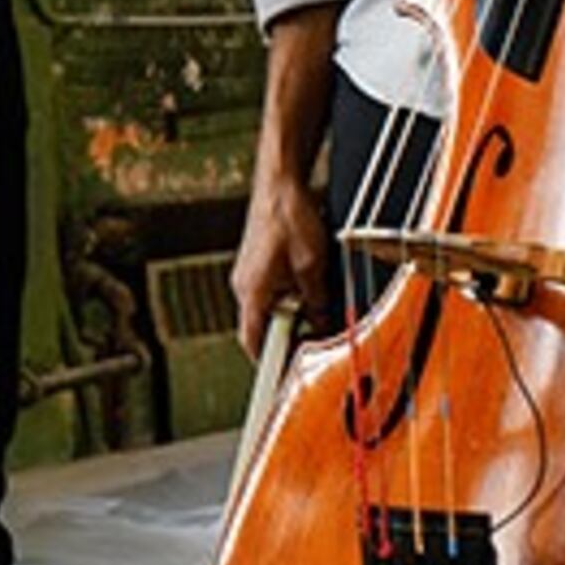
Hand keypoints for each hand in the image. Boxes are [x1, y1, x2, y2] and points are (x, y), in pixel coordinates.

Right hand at [229, 156, 332, 358]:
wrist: (280, 182)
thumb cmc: (290, 217)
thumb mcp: (312, 266)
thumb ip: (316, 301)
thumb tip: (321, 322)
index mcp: (252, 291)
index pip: (252, 342)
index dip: (267, 364)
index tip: (279, 381)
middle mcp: (244, 285)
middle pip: (261, 327)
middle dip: (287, 338)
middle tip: (313, 343)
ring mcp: (248, 273)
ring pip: (269, 309)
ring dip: (290, 315)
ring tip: (316, 308)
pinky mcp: (256, 263)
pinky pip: (271, 291)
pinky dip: (288, 298)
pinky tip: (308, 288)